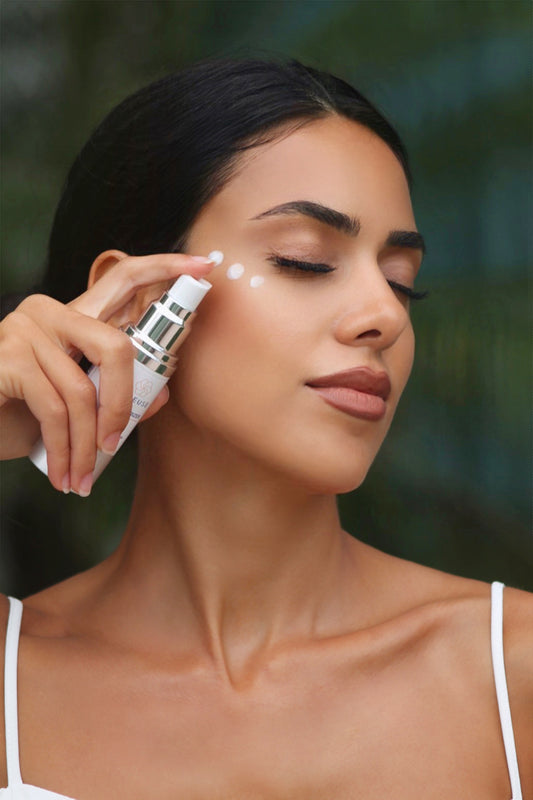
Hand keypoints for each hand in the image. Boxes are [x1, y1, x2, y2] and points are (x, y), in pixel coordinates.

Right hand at [0, 252, 214, 493]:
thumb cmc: (23, 413)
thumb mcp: (77, 405)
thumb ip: (118, 394)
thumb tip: (162, 393)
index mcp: (76, 317)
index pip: (123, 278)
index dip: (165, 269)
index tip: (203, 266)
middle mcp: (51, 312)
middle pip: (116, 346)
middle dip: (124, 405)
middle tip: (114, 444)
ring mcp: (26, 329)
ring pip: (84, 392)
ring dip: (86, 445)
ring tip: (80, 477)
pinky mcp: (8, 357)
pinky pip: (55, 410)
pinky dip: (64, 450)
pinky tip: (62, 473)